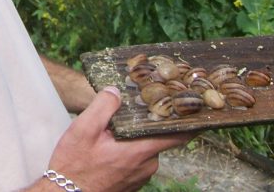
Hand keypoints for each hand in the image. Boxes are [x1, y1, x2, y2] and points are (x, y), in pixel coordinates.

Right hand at [32, 86, 194, 191]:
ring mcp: (140, 176)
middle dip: (146, 121)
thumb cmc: (74, 166)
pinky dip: (128, 148)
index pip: (176, 135)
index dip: (189, 121)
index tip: (199, 108)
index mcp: (140, 152)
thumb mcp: (83, 130)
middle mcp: (147, 166)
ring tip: (113, 127)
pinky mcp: (132, 182)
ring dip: (134, 136)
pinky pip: (137, 158)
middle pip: (156, 136)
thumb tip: (117, 92)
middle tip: (134, 104)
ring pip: (144, 147)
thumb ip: (103, 107)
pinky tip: (109, 144)